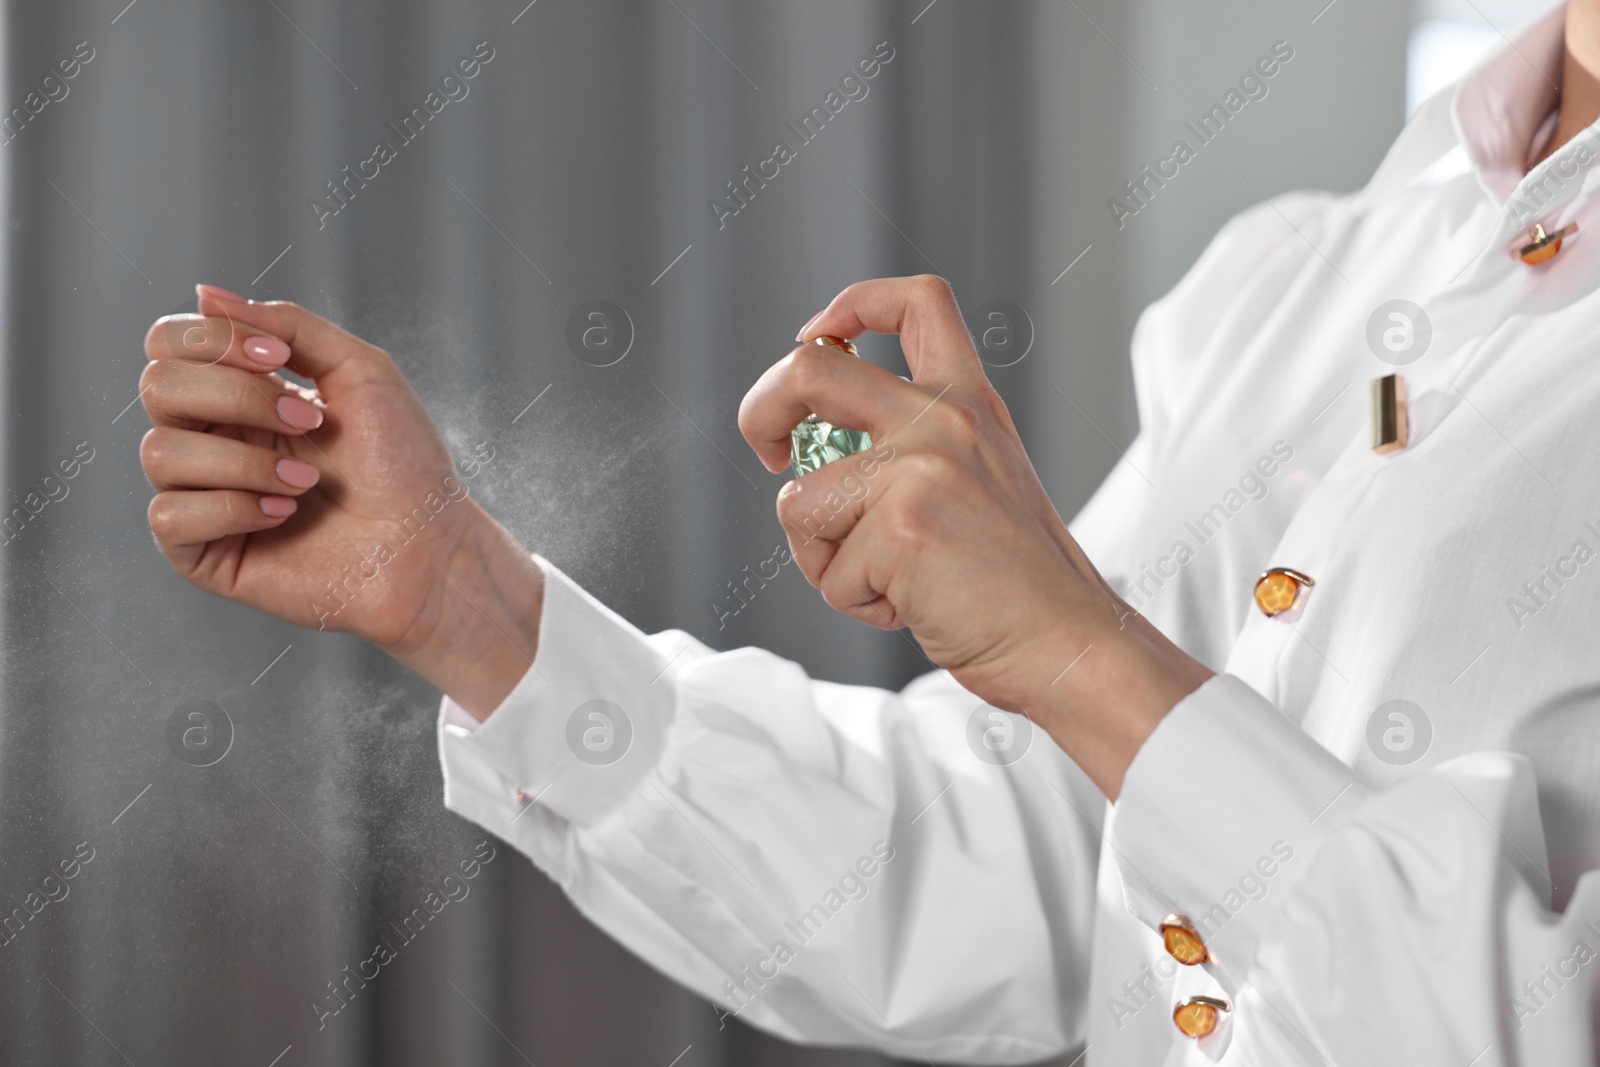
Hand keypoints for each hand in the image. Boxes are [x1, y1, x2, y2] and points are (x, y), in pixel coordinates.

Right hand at [140, 286, 542, 716]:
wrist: (426, 545)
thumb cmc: (403, 462)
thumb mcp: (359, 369)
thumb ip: (288, 324)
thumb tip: (204, 294)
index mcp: (240, 393)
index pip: (169, 345)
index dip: (209, 339)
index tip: (277, 355)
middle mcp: (212, 439)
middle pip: (158, 386)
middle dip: (236, 395)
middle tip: (307, 419)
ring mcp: (203, 496)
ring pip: (160, 451)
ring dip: (246, 461)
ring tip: (306, 481)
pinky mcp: (203, 553)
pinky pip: (169, 516)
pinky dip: (232, 508)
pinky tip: (283, 515)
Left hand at [739, 276, 1210, 796]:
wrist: (1068, 641)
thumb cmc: (1016, 581)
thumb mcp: (981, 478)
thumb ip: (913, 447)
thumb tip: (812, 447)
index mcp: (968, 403)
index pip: (916, 302)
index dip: (849, 305)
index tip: (817, 337)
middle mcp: (944, 423)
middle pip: (810, 370)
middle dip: (761, 409)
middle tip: (769, 452)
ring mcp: (921, 472)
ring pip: (799, 502)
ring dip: (822, 556)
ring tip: (886, 579)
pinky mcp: (901, 531)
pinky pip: (827, 572)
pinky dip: (855, 603)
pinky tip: (911, 605)